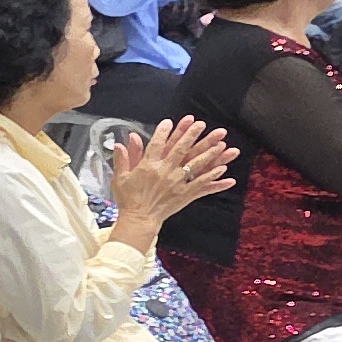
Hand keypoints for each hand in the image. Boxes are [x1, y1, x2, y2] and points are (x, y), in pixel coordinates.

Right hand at [105, 118, 234, 229]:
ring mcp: (176, 182)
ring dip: (208, 153)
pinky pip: (201, 184)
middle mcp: (164, 171)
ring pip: (195, 164)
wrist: (138, 219)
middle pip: (180, 149)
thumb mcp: (119, 178)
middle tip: (201, 124)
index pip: (156, 144)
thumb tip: (118, 144)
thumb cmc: (127, 199)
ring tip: (220, 144)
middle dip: (191, 135)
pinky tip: (223, 169)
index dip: (163, 132)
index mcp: (148, 166)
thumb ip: (121, 159)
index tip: (169, 121)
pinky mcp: (184, 194)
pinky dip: (212, 177)